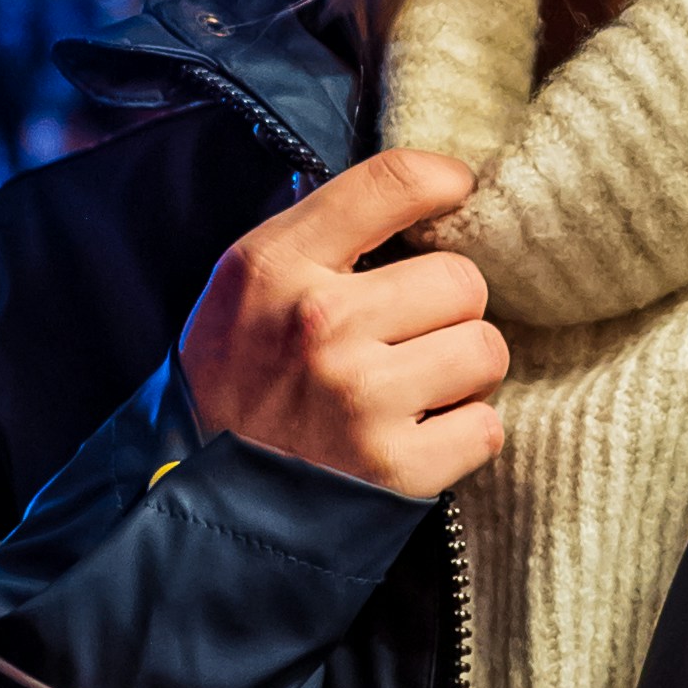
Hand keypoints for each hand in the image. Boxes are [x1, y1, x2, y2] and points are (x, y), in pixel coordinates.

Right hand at [177, 148, 507, 499]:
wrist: (202, 506)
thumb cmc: (235, 384)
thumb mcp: (245, 288)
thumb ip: (319, 235)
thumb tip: (419, 186)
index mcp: (275, 266)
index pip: (393, 182)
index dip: (444, 181)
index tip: (457, 192)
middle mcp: (320, 324)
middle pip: (462, 279)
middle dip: (447, 309)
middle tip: (410, 335)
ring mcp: (360, 399)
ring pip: (485, 350)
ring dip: (462, 372)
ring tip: (416, 386)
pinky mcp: (393, 469)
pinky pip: (485, 428)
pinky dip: (462, 435)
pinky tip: (418, 435)